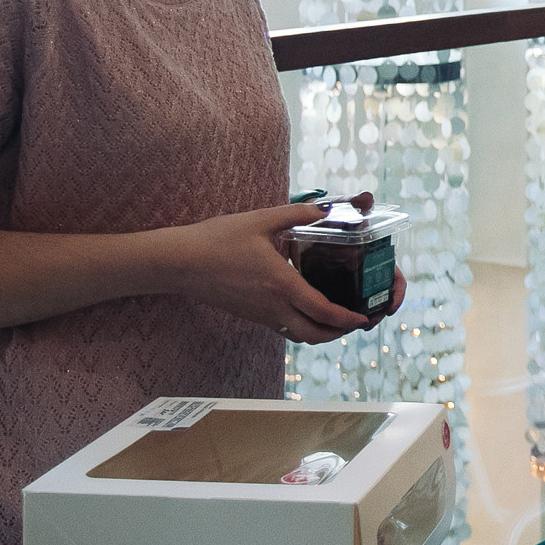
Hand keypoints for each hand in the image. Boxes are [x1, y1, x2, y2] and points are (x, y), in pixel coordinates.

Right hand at [162, 202, 375, 344]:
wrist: (180, 263)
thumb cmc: (217, 240)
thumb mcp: (261, 221)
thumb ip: (297, 214)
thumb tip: (326, 208)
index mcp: (282, 285)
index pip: (323, 312)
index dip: (347, 319)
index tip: (364, 317)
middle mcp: (273, 307)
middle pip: (314, 335)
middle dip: (339, 333)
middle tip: (355, 321)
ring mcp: (260, 315)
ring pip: (298, 335)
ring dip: (320, 332)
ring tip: (335, 319)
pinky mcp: (249, 315)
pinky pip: (282, 329)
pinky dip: (301, 327)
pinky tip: (306, 310)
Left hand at [334, 193, 409, 328]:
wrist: (297, 218)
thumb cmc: (323, 213)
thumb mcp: (337, 209)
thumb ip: (352, 203)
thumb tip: (367, 198)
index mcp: (371, 253)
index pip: (393, 276)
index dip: (396, 292)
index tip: (390, 306)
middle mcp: (362, 269)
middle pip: (378, 295)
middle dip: (377, 312)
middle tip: (367, 322)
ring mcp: (345, 279)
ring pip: (359, 304)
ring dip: (360, 318)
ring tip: (353, 326)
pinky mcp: (325, 285)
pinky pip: (336, 306)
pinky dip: (338, 317)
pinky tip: (332, 324)